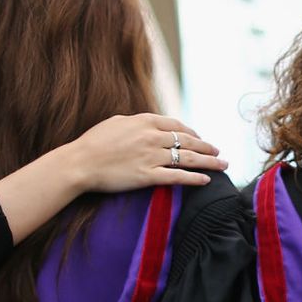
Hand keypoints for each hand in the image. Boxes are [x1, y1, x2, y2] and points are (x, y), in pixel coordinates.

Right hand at [60, 113, 226, 191]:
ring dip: (209, 162)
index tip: (200, 138)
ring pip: (188, 158)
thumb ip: (136, 122)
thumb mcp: (116, 122)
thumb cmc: (92, 142)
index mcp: (144, 121)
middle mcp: (152, 137)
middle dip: (207, 146)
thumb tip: (147, 123)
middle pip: (188, 141)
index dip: (192, 132)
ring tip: (222, 164)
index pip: (176, 125)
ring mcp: (151, 156)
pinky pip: (178, 177)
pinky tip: (206, 181)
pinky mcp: (148, 176)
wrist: (79, 162)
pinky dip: (194, 178)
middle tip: (218, 151)